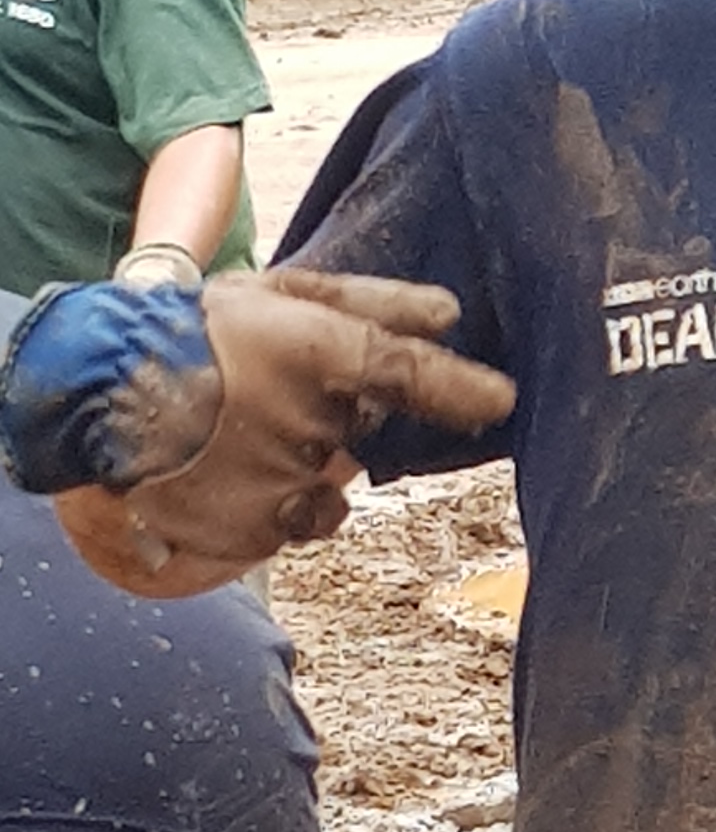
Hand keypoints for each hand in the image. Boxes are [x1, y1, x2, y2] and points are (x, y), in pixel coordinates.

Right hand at [55, 267, 515, 595]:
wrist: (98, 393)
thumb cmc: (197, 331)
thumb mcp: (279, 295)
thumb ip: (371, 304)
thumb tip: (450, 312)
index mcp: (316, 356)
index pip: (410, 374)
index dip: (460, 389)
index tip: (502, 399)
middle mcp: (306, 425)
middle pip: (355, 439)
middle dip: (326, 422)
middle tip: (264, 394)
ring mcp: (277, 487)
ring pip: (323, 495)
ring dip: (296, 471)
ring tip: (235, 436)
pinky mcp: (251, 536)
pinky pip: (285, 528)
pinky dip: (263, 505)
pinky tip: (220, 472)